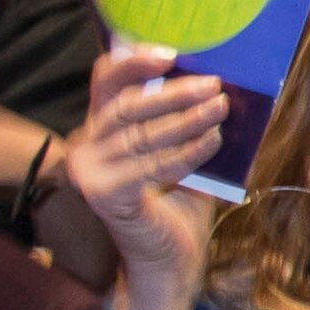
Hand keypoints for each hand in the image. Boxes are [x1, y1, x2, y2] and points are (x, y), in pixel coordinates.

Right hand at [71, 48, 230, 306]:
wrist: (173, 256)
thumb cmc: (180, 198)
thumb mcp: (183, 148)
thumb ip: (186, 118)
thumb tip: (222, 81)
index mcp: (101, 127)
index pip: (106, 81)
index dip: (133, 61)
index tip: (171, 53)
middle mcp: (87, 145)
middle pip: (127, 105)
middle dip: (173, 92)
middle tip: (214, 84)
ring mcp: (91, 172)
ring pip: (143, 134)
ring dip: (188, 119)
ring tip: (222, 108)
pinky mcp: (106, 196)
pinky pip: (152, 165)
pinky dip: (187, 151)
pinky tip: (213, 141)